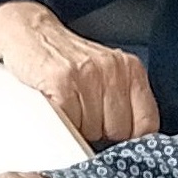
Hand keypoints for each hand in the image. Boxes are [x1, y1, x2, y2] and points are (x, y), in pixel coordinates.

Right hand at [0, 2, 159, 143]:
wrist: (30, 33)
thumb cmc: (68, 60)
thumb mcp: (107, 74)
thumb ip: (124, 102)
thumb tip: (129, 144)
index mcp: (131, 69)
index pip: (147, 123)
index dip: (129, 137)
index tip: (115, 136)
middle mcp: (113, 69)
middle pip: (118, 131)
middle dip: (100, 132)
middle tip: (84, 113)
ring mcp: (88, 74)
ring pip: (92, 131)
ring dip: (77, 127)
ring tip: (68, 105)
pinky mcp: (61, 81)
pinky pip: (67, 123)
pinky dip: (59, 122)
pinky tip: (56, 102)